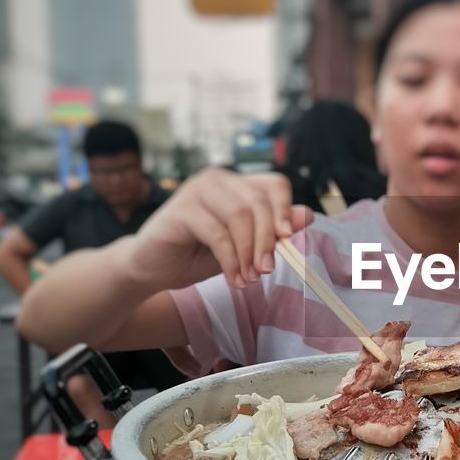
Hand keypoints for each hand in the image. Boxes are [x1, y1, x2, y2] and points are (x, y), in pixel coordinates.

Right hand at [125, 169, 312, 290]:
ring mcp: (197, 190)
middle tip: (266, 271)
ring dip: (249, 252)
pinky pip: (217, 233)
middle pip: (259, 202)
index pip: (275, 184)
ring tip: (249, 279)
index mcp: (237, 184)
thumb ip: (271, 231)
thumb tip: (307, 215)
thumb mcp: (243, 246)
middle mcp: (218, 179)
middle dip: (267, 240)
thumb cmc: (198, 254)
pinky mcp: (180, 209)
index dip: (285, 209)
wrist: (152, 268)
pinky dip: (230, 260)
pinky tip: (233, 279)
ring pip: (240, 216)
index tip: (286, 239)